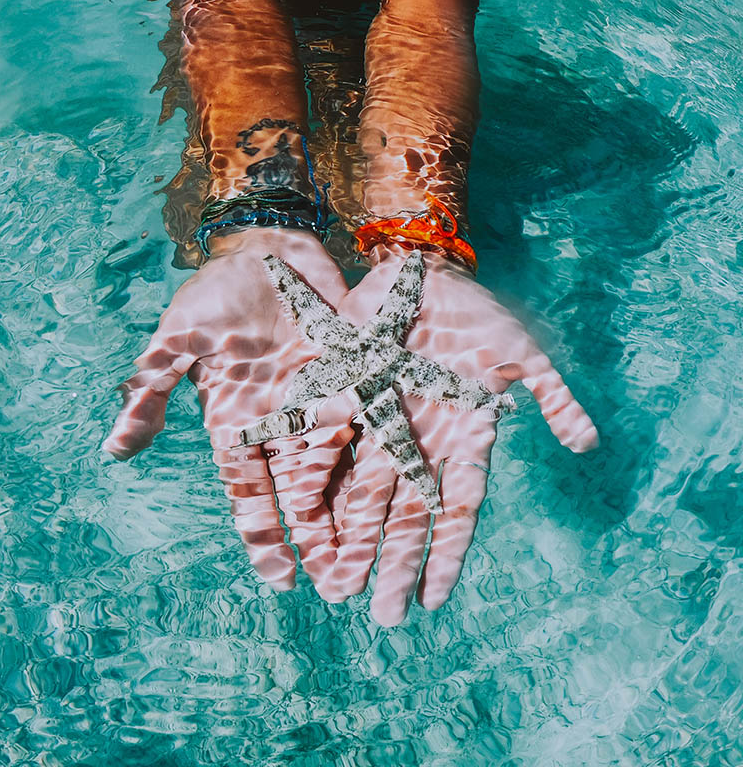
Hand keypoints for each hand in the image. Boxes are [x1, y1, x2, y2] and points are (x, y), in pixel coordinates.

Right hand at [103, 228, 352, 597]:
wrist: (267, 250)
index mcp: (238, 421)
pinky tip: (406, 493)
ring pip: (341, 468)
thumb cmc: (216, 294)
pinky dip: (384, 457)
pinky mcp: (354, 377)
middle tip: (339, 587)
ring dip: (355, 511)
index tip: (281, 580)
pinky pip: (371, 423)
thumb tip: (114, 449)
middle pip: (302, 491)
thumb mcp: (178, 338)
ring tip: (375, 555)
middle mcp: (281, 422)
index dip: (263, 535)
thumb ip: (151, 389)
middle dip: (318, 537)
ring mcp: (320, 402)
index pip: (249, 491)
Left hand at [325, 244, 597, 624]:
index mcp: (457, 439)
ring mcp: (375, 424)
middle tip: (379, 616)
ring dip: (349, 538)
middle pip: (402, 512)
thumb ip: (550, 396)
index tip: (433, 601)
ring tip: (336, 586)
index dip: (445, 554)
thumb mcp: (520, 351)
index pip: (453, 509)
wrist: (417, 273)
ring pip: (358, 491)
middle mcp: (415, 442)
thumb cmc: (475, 314)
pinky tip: (300, 520)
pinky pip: (323, 447)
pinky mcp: (340, 399)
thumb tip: (589, 443)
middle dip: (391, 562)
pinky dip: (313, 481)